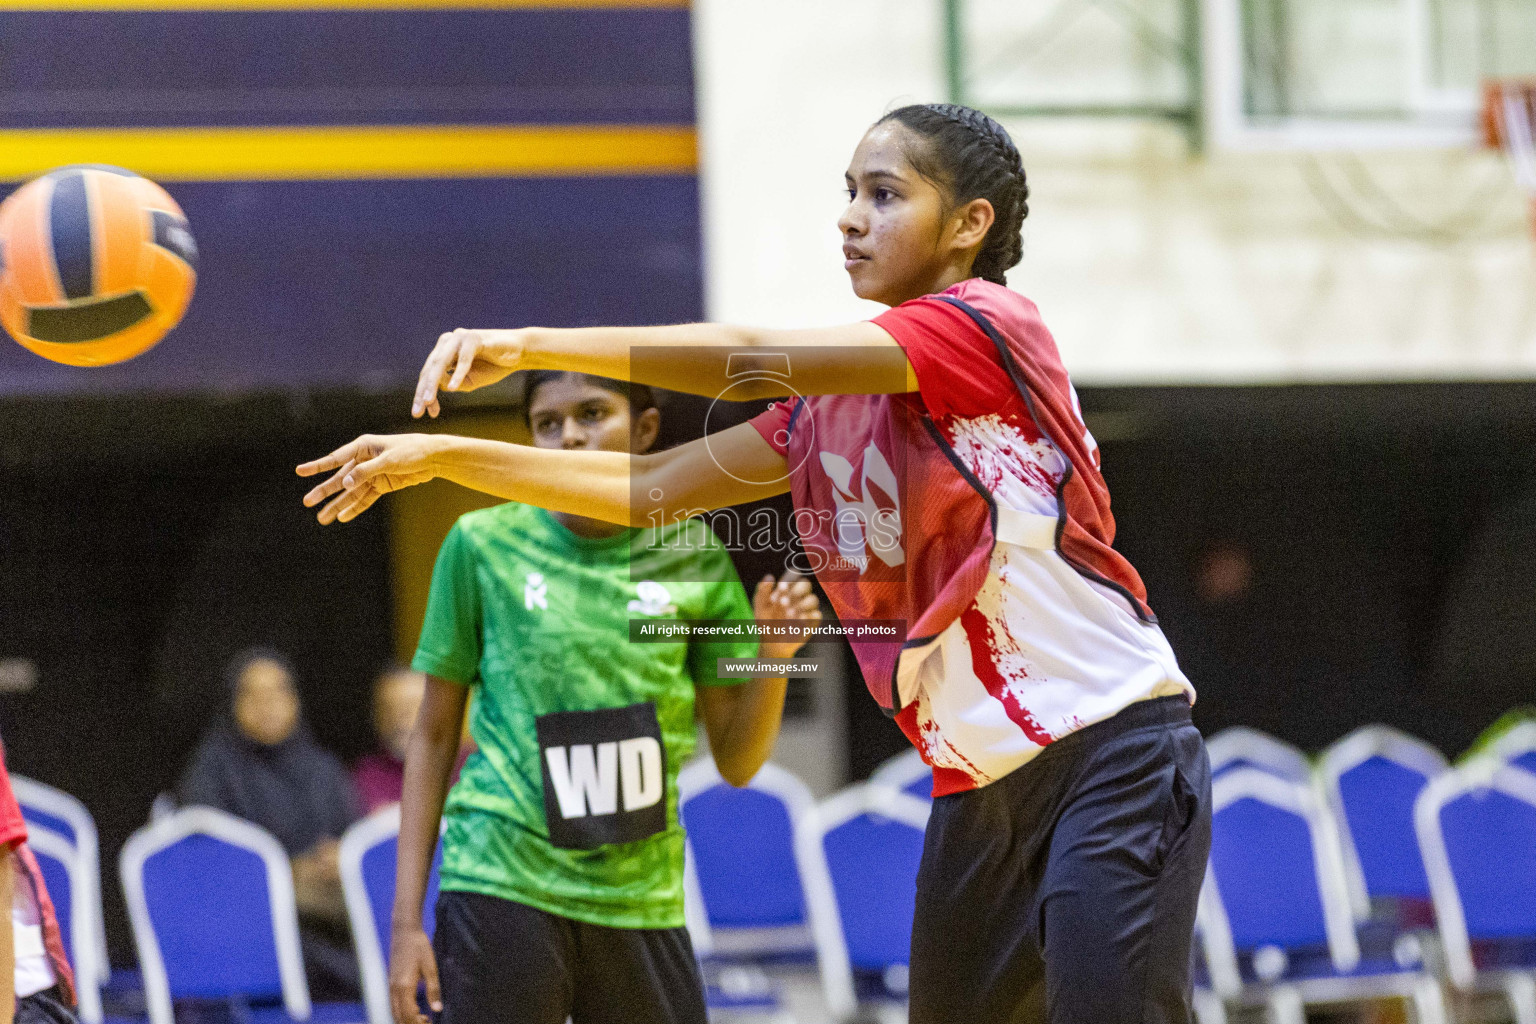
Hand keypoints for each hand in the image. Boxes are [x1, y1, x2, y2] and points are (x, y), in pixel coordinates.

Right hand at [297, 434, 442, 523]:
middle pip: (340, 479)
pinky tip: (343, 517)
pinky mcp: (382, 485)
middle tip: (307, 502)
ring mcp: (372, 474)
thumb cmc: (412, 451)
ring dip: (337, 505)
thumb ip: (366, 471)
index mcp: (363, 447)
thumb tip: (345, 482)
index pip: (336, 458)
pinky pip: (365, 498)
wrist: (434, 457)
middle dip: (324, 491)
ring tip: (322, 518)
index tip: (299, 471)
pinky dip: (355, 508)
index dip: (317, 466)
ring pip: (351, 492)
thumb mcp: (389, 460)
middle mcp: (364, 460)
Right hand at [389, 925, 441, 1023]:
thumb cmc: (419, 947)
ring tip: (424, 1019)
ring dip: (406, 1020)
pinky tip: (416, 1011)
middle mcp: (394, 989)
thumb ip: (433, 989)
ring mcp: (390, 987)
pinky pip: (393, 1005)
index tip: (429, 1023)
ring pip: (395, 1012)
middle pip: (399, 1017)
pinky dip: (402, 1013)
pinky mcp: (391, 983)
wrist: (404, 932)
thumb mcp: (431, 967)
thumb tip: (438, 1009)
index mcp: (404, 986)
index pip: (409, 1015)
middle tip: (428, 1022)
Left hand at [413, 328, 526, 418]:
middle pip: (430, 369)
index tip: (421, 413)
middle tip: (418, 411)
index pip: (428, 374)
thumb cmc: (494, 366)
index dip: (422, 394)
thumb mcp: (469, 381)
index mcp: (443, 350)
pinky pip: (463, 359)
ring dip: (433, 383)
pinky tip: (453, 389)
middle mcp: (447, 341)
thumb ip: (452, 384)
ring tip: (428, 401)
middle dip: (423, 391)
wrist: (519, 353)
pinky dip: (458, 374)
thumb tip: (436, 387)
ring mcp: (459, 337)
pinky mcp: (474, 338)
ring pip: (441, 362)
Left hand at [753, 571, 821, 658]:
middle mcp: (799, 596)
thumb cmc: (765, 622)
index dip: (789, 578)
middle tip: (783, 601)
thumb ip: (763, 591)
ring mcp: (807, 608)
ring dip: (801, 605)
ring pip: (813, 599)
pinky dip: (808, 616)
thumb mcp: (760, 607)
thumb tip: (769, 577)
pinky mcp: (813, 621)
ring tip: (788, 613)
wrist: (771, 642)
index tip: (781, 586)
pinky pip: (816, 615)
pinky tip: (798, 620)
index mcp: (787, 589)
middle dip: (796, 591)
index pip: (793, 576)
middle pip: (806, 584)